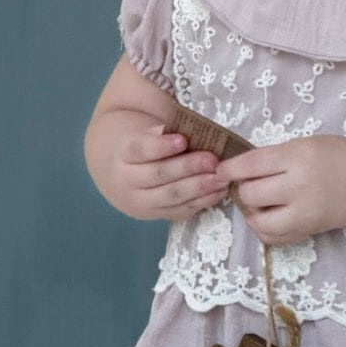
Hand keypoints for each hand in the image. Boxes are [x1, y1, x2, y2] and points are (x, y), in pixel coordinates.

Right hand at [113, 122, 230, 221]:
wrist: (125, 179)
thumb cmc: (145, 150)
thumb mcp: (148, 135)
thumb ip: (165, 133)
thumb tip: (193, 131)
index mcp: (124, 154)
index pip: (140, 150)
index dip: (161, 146)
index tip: (183, 139)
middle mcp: (128, 181)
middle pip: (158, 174)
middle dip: (188, 167)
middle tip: (212, 161)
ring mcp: (142, 202)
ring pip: (171, 196)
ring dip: (199, 187)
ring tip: (221, 178)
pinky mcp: (158, 215)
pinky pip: (181, 210)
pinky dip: (203, 201)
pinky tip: (219, 191)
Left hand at [217, 135, 345, 245]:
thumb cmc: (339, 157)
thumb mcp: (306, 144)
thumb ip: (276, 157)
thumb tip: (241, 170)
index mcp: (297, 157)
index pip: (251, 165)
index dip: (230, 169)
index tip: (221, 171)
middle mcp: (299, 186)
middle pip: (251, 193)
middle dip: (243, 188)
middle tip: (249, 183)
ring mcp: (304, 212)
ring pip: (259, 219)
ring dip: (252, 211)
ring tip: (259, 202)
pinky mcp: (308, 230)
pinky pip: (273, 237)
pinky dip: (263, 228)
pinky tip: (267, 217)